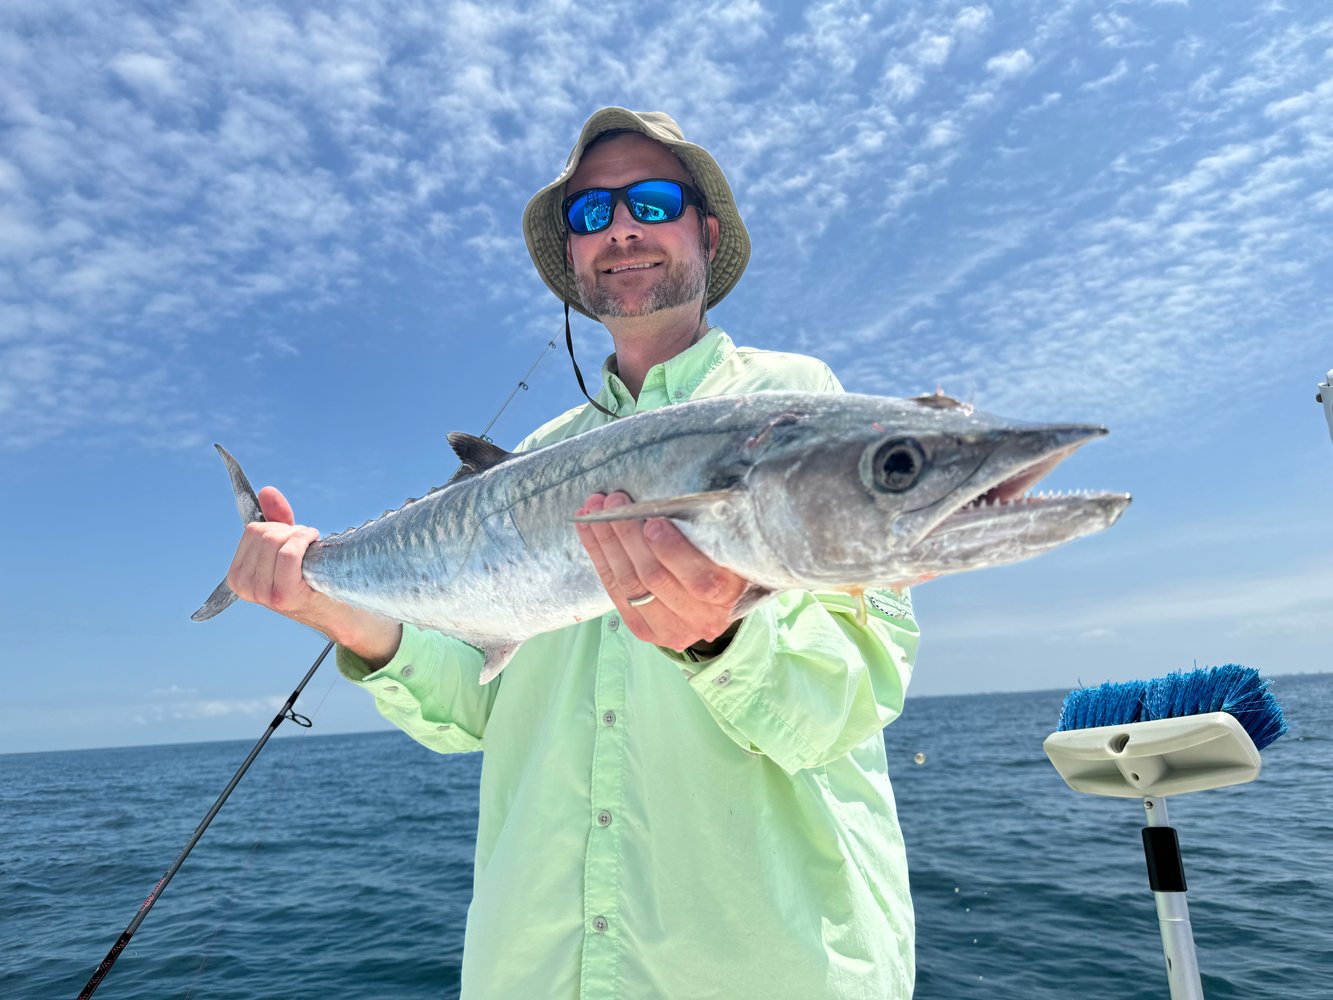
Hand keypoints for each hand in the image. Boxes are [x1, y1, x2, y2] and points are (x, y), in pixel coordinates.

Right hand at [227, 486, 400, 665]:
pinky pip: (288, 553)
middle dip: (290, 532)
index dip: (279, 528)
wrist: (336, 610)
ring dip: (300, 537)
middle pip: (264, 533)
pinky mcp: (283, 595)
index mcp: (237, 576)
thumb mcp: (287, 547)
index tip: (295, 538)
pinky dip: (304, 542)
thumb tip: (267, 491)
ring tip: (310, 551)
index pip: (252, 530)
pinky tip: (315, 546)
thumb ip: (275, 518)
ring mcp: (262, 594)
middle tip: (307, 545)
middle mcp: (244, 587)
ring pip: (276, 540)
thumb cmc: (311, 577)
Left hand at [575, 492, 747, 651]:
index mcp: (729, 595)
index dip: (672, 551)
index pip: (699, 579)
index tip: (652, 520)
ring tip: (594, 509)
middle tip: (614, 501)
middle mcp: (702, 619)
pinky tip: (587, 528)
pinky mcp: (644, 630)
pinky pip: (614, 590)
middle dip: (629, 535)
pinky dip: (598, 555)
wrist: (716, 604)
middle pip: (654, 578)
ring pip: (629, 584)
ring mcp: (670, 629)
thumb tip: (666, 499)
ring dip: (606, 541)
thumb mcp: (725, 545)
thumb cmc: (722, 561)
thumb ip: (705, 530)